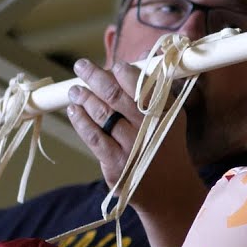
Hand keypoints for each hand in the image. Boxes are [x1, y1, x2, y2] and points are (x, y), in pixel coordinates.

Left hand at [66, 58, 203, 210]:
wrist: (170, 190)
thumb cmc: (167, 147)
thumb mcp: (171, 118)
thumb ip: (157, 89)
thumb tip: (141, 56)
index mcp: (164, 113)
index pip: (140, 85)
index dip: (123, 72)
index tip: (113, 64)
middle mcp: (149, 128)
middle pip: (116, 95)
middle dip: (95, 77)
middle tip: (81, 65)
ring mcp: (131, 146)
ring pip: (101, 114)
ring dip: (84, 98)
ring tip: (75, 90)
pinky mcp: (115, 164)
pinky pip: (92, 137)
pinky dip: (81, 121)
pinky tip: (74, 111)